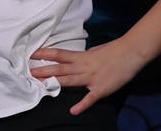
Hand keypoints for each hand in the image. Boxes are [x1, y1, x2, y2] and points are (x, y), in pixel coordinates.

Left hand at [29, 40, 144, 114]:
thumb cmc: (113, 50)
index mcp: (81, 56)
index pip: (59, 54)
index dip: (45, 54)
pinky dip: (82, 105)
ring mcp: (91, 78)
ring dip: (54, 83)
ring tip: (40, 84)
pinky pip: (90, 98)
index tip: (32, 54)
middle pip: (60, 68)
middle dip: (44, 70)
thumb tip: (73, 59)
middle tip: (29, 72)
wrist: (130, 53)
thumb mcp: (93, 51)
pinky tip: (73, 111)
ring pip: (69, 81)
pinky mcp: (101, 89)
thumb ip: (82, 57)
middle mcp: (83, 67)